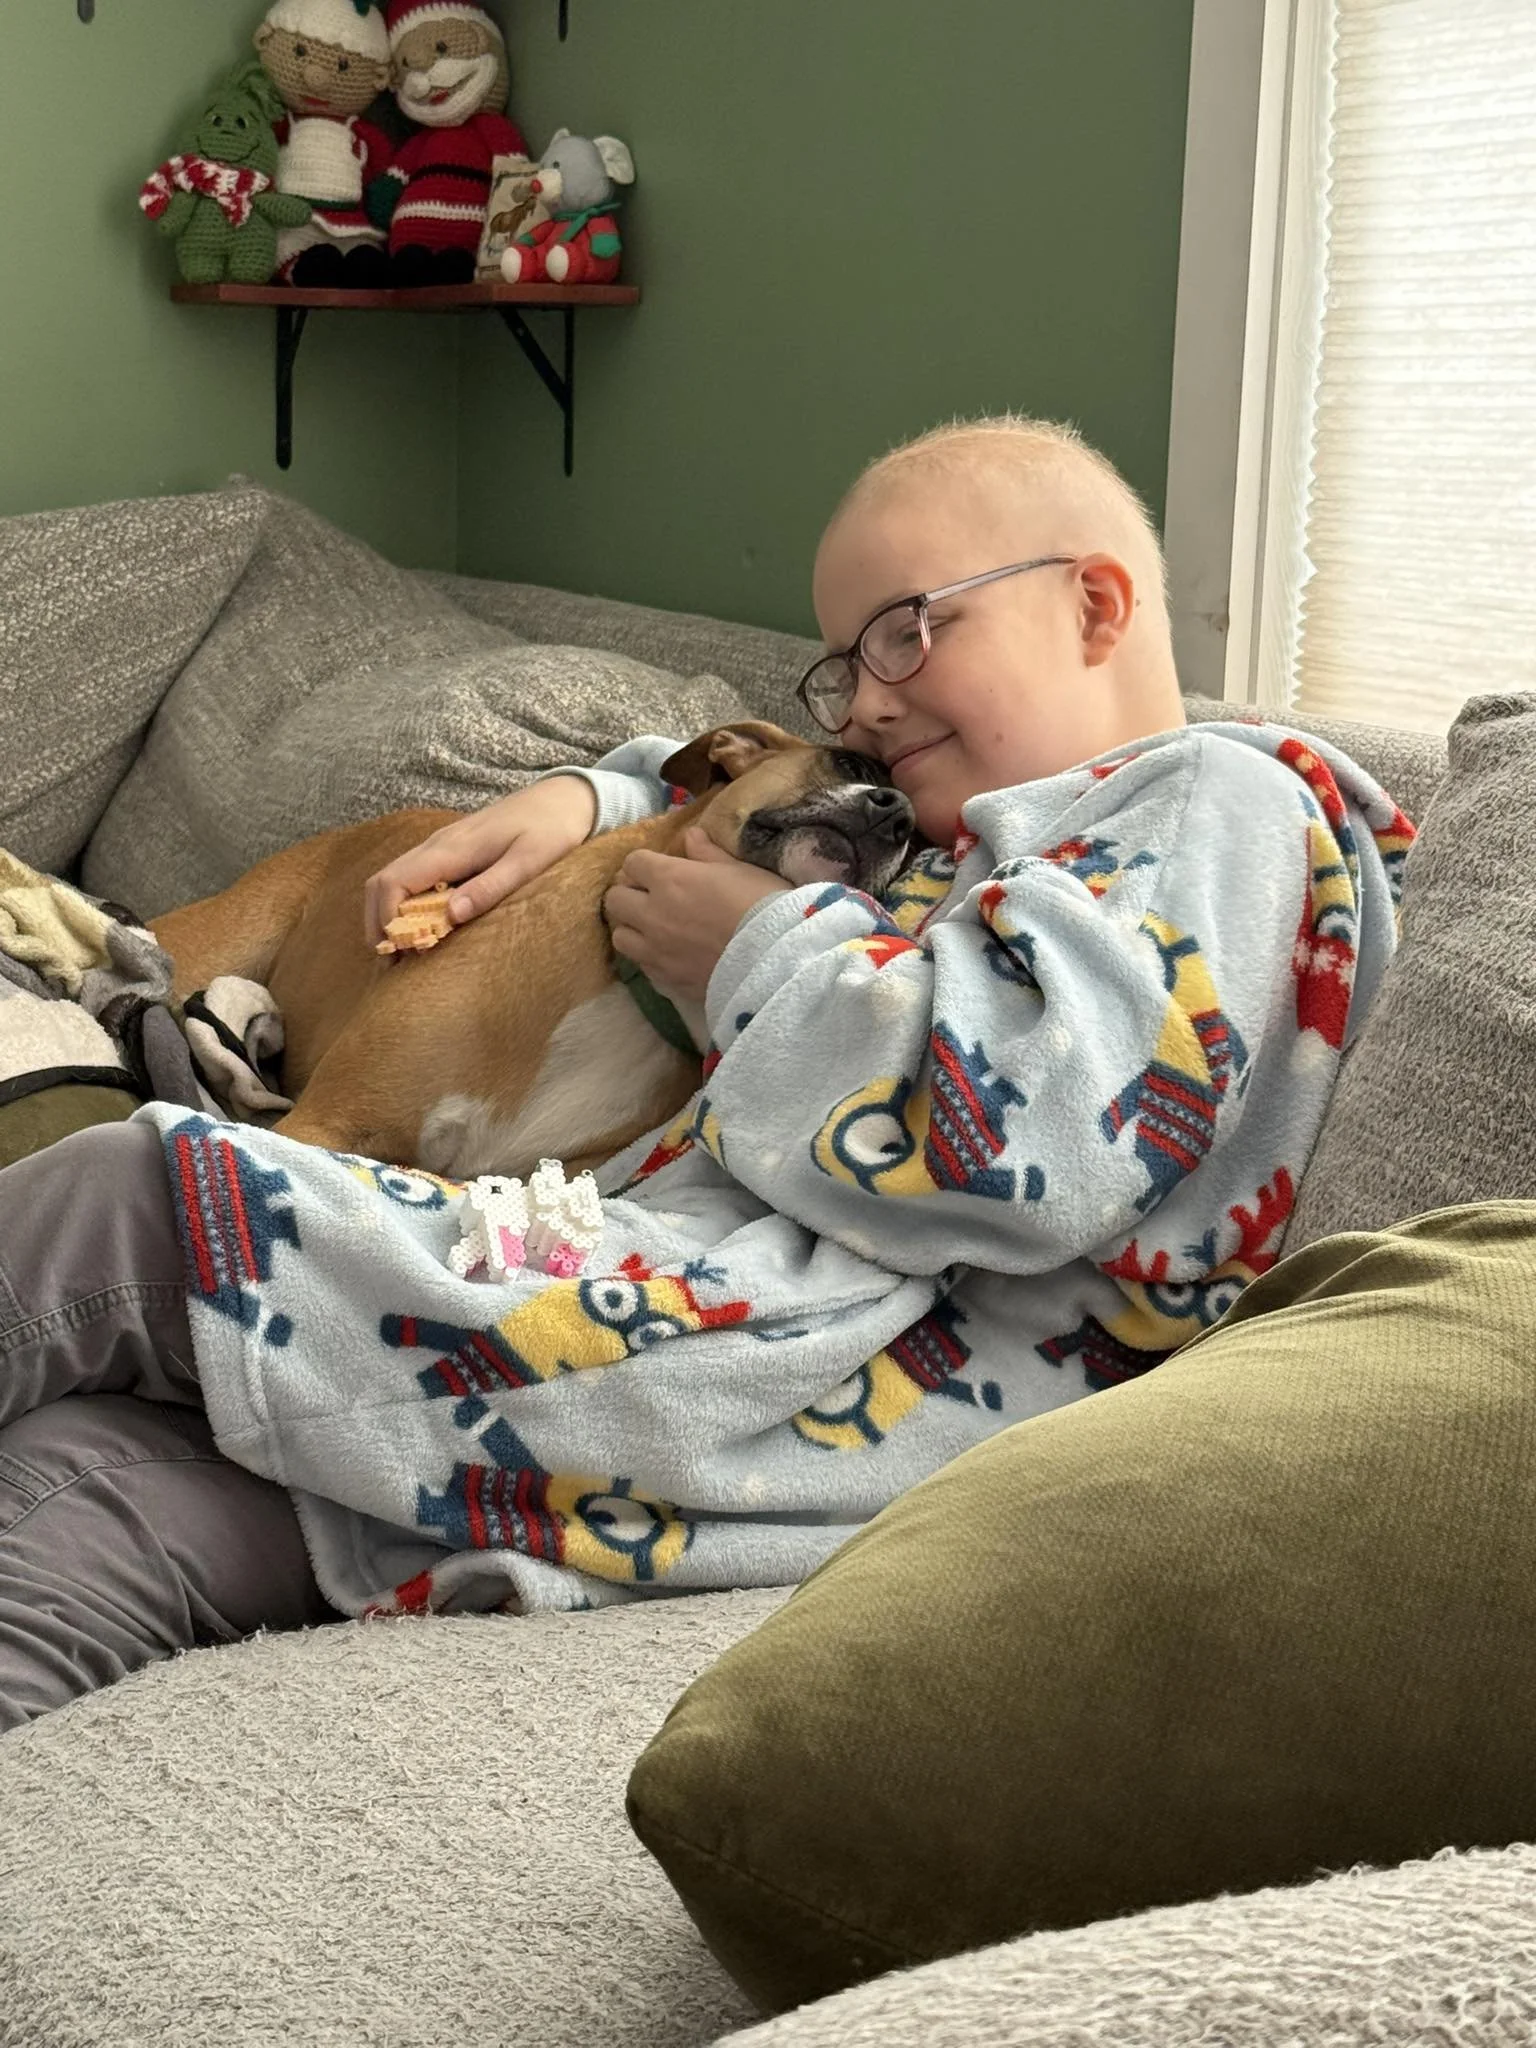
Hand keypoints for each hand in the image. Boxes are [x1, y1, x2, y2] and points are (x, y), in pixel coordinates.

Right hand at [364, 774, 596, 955]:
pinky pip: (412, 876)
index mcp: (451, 848)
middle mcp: (437, 844)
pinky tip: (422, 927)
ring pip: (393, 878)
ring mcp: (441, 845)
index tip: (402, 950)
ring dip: (388, 913)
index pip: (394, 882)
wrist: (565, 798)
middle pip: (382, 881)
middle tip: (392, 960)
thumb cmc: (552, 830)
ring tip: (403, 951)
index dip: (387, 919)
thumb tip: (451, 916)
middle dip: (378, 921)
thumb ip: (490, 887)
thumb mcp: (529, 862)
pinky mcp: (451, 850)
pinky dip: (404, 903)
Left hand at [602, 827, 789, 1006]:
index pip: (633, 863)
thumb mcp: (740, 870)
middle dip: (629, 894)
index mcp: (670, 878)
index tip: (659, 869)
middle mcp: (653, 913)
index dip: (645, 864)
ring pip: (620, 936)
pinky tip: (670, 954)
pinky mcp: (665, 980)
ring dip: (632, 928)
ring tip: (654, 929)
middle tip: (650, 897)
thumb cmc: (764, 905)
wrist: (777, 961)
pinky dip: (649, 957)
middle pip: (615, 899)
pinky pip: (641, 965)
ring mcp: (655, 950)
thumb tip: (690, 836)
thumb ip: (708, 854)